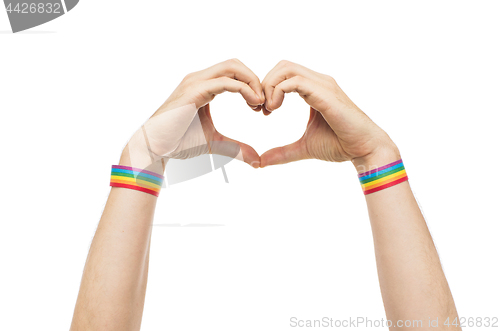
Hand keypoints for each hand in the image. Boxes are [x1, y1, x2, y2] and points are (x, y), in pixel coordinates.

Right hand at [122, 59, 264, 169]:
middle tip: (264, 103)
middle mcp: (199, 79)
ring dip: (252, 82)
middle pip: (235, 64)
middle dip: (255, 80)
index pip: (234, 72)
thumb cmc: (179, 143)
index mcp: (204, 86)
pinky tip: (253, 104)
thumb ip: (237, 149)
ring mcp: (195, 82)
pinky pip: (225, 82)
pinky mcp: (194, 91)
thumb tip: (257, 162)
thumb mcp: (216, 144)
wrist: (155, 148)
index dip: (252, 85)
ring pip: (232, 67)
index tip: (261, 107)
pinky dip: (244, 90)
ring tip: (260, 103)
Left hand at [260, 60, 398, 169]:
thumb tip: (262, 162)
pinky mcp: (325, 94)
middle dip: (265, 83)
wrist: (364, 150)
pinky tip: (275, 109)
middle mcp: (318, 82)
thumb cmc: (340, 145)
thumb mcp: (303, 148)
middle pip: (282, 65)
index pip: (284, 73)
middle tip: (260, 108)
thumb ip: (283, 152)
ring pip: (286, 68)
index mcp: (314, 89)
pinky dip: (278, 92)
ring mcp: (323, 85)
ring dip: (269, 86)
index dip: (267, 88)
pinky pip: (295, 81)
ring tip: (267, 109)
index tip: (262, 111)